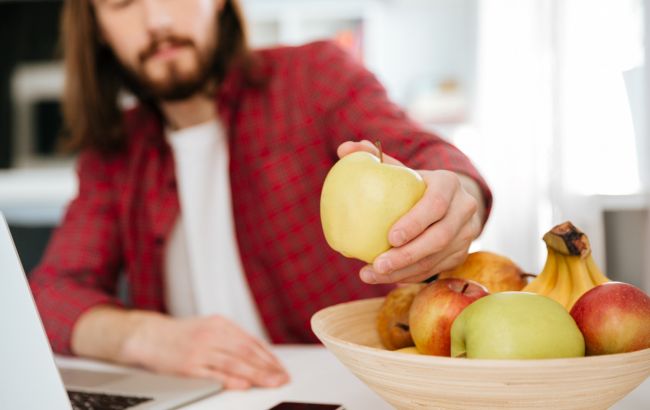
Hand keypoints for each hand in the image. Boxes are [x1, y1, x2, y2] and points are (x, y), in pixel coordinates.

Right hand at [124, 313, 288, 389]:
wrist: (149, 336)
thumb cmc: (182, 335)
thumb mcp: (210, 328)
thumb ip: (232, 339)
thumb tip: (259, 354)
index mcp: (220, 324)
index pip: (251, 342)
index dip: (269, 356)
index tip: (281, 368)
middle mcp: (212, 335)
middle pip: (246, 352)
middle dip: (268, 366)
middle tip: (283, 378)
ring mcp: (200, 350)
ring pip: (234, 362)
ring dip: (256, 374)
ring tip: (272, 382)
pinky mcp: (188, 366)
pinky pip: (213, 374)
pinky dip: (230, 379)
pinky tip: (244, 384)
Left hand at [337, 140, 484, 283]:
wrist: (447, 199)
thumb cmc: (413, 183)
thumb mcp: (398, 168)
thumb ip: (373, 157)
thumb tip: (343, 149)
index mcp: (449, 183)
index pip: (435, 205)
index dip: (415, 223)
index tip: (390, 237)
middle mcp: (464, 209)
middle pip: (438, 238)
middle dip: (407, 255)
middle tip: (377, 264)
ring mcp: (466, 234)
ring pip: (436, 259)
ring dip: (403, 271)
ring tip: (372, 274)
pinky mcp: (461, 254)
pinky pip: (434, 270)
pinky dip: (408, 276)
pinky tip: (383, 277)